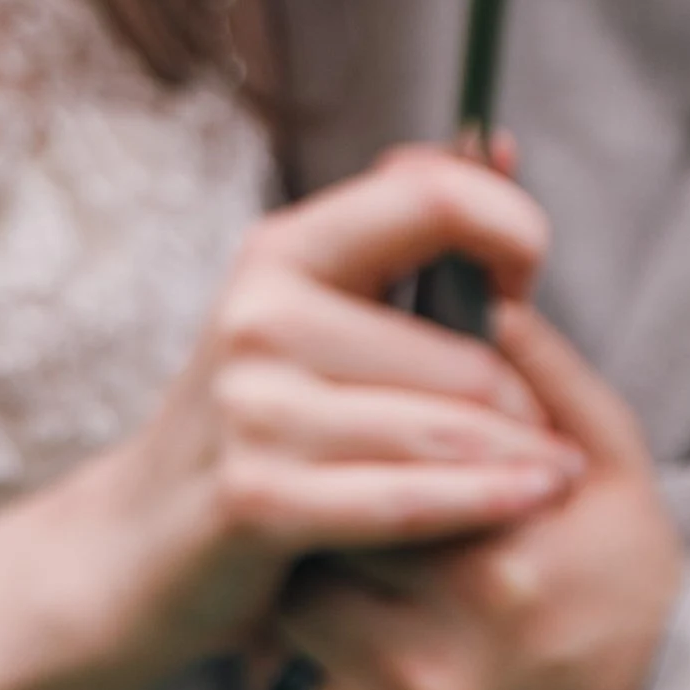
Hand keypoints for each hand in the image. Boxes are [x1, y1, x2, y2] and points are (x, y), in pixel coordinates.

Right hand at [83, 149, 582, 672]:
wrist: (133, 547)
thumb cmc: (253, 424)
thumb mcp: (308, 312)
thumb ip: (402, 235)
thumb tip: (499, 141)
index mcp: (282, 251)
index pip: (433, 197)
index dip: (509, 229)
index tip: (525, 284)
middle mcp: (262, 313)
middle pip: (466, 351)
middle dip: (527, 399)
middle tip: (548, 432)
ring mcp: (255, 406)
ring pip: (450, 428)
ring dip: (522, 461)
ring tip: (556, 473)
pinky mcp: (260, 497)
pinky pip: (411, 498)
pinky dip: (484, 504)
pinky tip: (529, 501)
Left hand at [249, 298, 681, 689]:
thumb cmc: (632, 603)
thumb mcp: (615, 476)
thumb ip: (543, 375)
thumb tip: (474, 290)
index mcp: (495, 569)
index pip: (364, 481)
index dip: (366, 468)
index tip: (381, 469)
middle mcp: (438, 670)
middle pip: (313, 566)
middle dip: (336, 546)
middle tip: (370, 545)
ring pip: (287, 652)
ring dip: (317, 628)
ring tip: (376, 617)